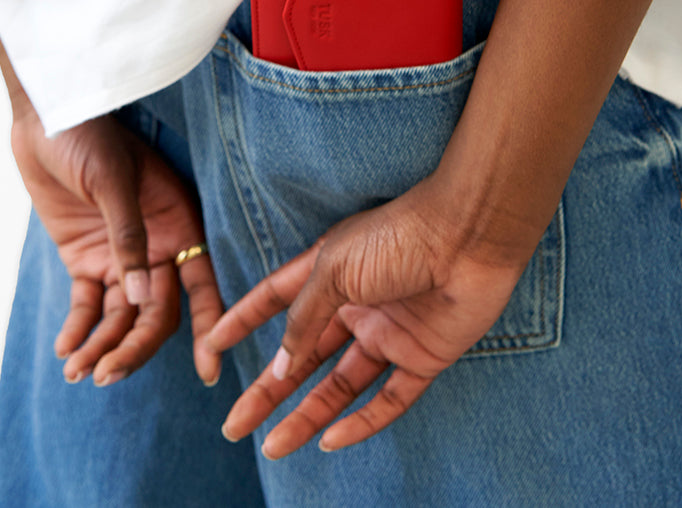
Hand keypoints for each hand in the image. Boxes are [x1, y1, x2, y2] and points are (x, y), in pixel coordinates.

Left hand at [11, 107, 221, 387]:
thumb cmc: (92, 136)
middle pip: (156, 312)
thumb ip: (129, 238)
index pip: (201, 284)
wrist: (50, 116)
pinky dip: (78, 329)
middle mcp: (157, 246)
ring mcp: (120, 256)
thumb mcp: (114, 182)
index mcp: (180, 223)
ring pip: (121, 316)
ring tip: (79, 371)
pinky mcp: (86, 258)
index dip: (209, 327)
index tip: (209, 370)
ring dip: (103, 346)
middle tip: (108, 375)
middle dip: (136, 347)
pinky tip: (66, 351)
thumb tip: (140, 299)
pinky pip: (86, 305)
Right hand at [206, 181, 530, 457]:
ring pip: (338, 386)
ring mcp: (388, 333)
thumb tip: (279, 365)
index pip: (275, 300)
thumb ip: (303, 316)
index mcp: (329, 272)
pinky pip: (388, 399)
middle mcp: (355, 305)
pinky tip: (331, 440)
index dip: (244, 321)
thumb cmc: (397, 235)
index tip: (213, 345)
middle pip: (302, 356)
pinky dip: (361, 422)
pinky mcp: (423, 356)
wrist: (468, 236)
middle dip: (267, 391)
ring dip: (304, 415)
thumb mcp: (333, 268)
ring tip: (271, 445)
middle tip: (234, 425)